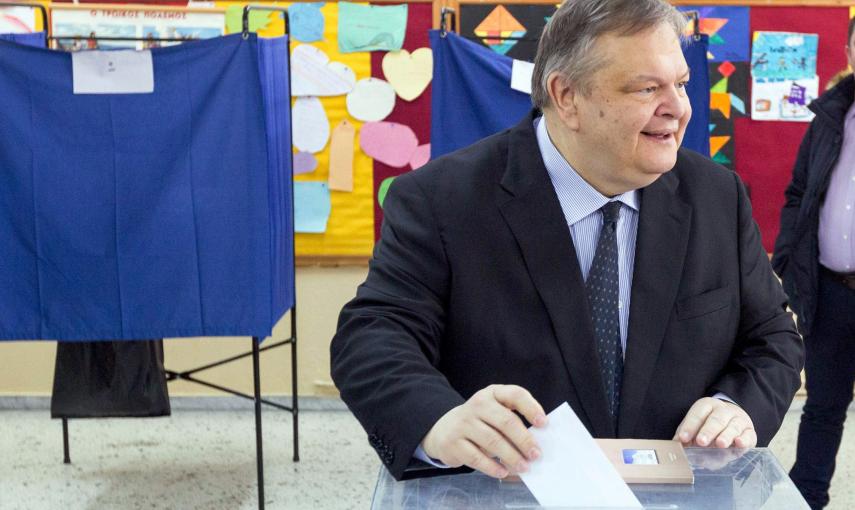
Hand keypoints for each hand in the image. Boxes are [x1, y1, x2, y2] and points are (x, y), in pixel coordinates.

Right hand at [421, 384, 546, 478]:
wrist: (444, 430)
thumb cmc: (480, 422)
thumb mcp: (494, 412)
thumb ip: (513, 421)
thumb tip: (535, 445)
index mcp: (492, 393)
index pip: (515, 394)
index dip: (531, 408)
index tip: (544, 424)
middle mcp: (477, 405)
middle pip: (506, 421)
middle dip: (524, 440)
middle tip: (536, 455)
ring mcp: (463, 423)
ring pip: (493, 441)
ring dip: (512, 456)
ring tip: (524, 467)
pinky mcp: (454, 443)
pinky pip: (477, 457)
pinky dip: (492, 467)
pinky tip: (503, 472)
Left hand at [673, 397, 756, 447]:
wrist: (732, 420)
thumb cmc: (708, 426)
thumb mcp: (695, 427)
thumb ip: (685, 436)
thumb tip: (675, 446)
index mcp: (707, 406)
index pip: (698, 414)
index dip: (690, 426)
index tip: (683, 438)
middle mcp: (724, 411)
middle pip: (716, 419)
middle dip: (708, 431)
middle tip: (701, 441)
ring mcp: (739, 420)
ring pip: (733, 426)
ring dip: (726, 435)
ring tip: (720, 444)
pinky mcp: (750, 432)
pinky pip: (748, 435)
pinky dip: (744, 439)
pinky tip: (739, 443)